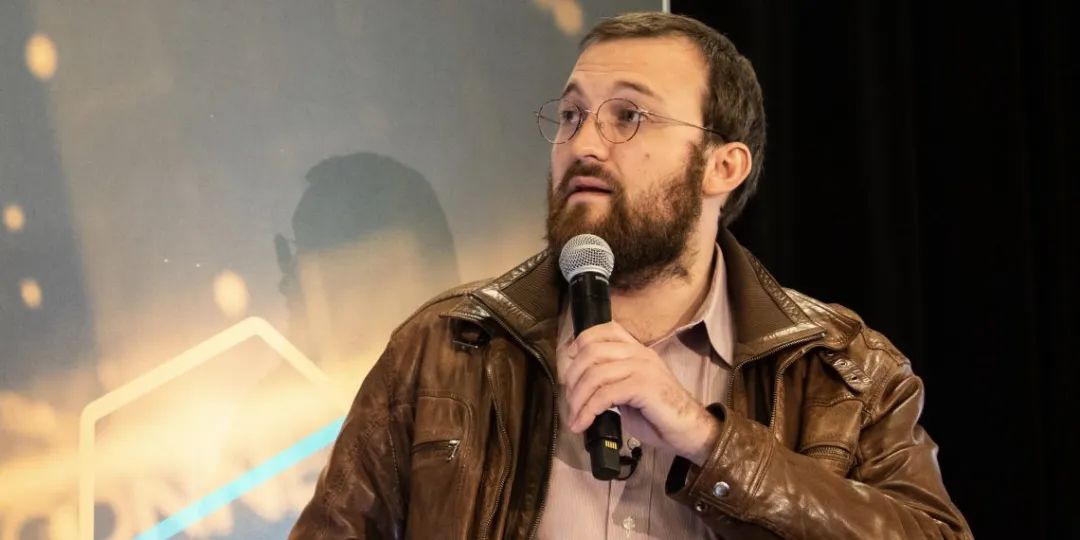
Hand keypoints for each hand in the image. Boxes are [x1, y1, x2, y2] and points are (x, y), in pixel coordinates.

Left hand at [559, 321, 720, 465]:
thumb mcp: (630, 392)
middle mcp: (639, 353)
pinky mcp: (645, 386)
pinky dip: (588, 411)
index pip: (604, 330)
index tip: (569, 366)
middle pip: (592, 350)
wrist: (691, 431)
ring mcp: (643, 367)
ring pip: (595, 373)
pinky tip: (583, 424)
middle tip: (570, 400)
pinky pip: (605, 395)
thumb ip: (610, 382)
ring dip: (578, 398)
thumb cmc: (660, 415)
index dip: (580, 343)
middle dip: (573, 377)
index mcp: (637, 350)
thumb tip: (580, 387)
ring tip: (575, 417)